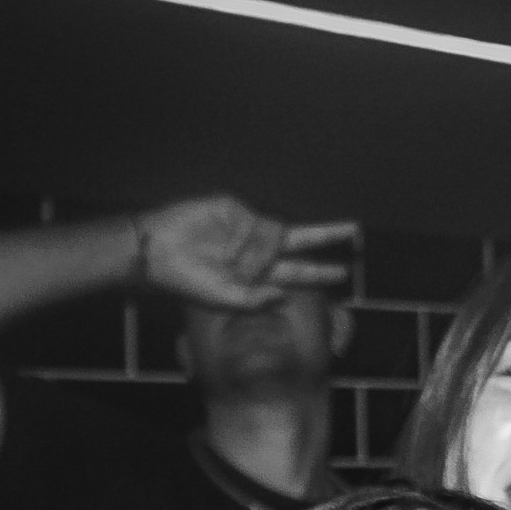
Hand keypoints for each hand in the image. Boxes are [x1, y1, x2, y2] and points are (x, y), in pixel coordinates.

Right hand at [133, 194, 355, 309]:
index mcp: (259, 272)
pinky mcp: (234, 209)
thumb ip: (254, 300)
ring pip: (276, 233)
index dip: (320, 272)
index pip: (297, 271)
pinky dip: (248, 238)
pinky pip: (255, 221)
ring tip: (239, 265)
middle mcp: (258, 249)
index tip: (343, 273)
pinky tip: (232, 248)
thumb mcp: (223, 299)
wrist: (157, 252)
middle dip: (326, 234)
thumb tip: (283, 295)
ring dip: (264, 251)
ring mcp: (247, 227)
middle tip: (353, 231)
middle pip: (300, 240)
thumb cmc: (187, 280)